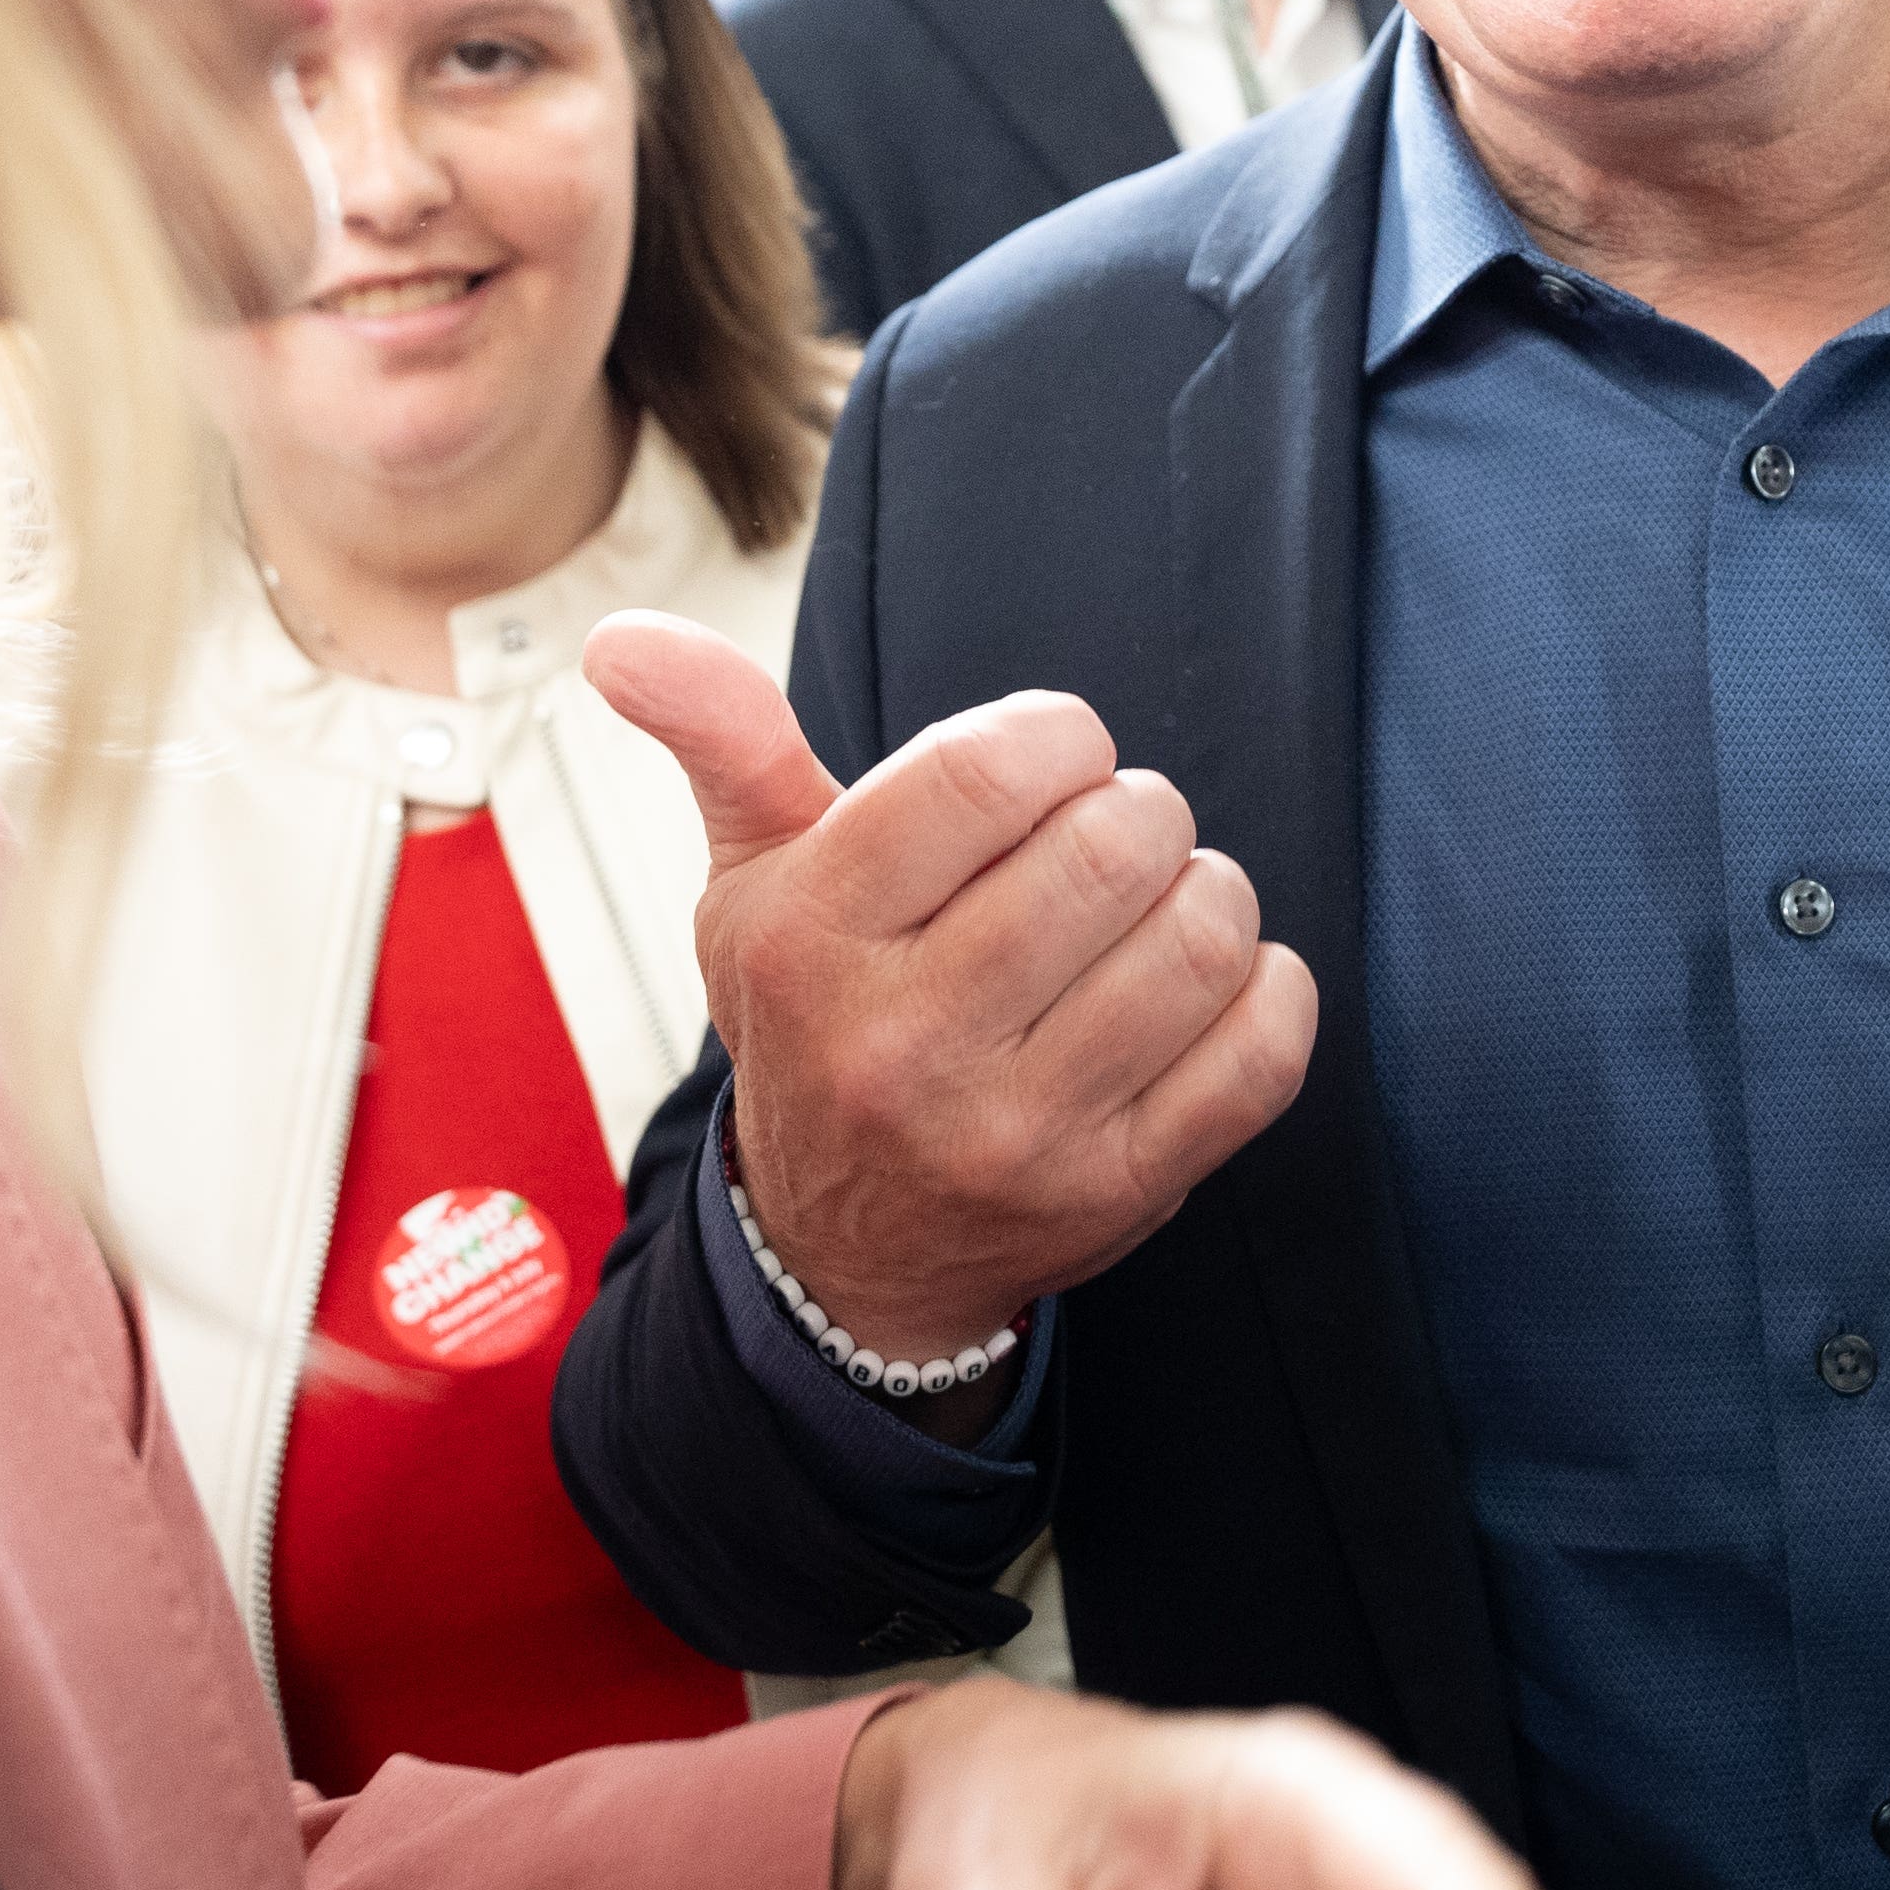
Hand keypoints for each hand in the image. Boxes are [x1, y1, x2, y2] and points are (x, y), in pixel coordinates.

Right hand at [591, 614, 1313, 1370]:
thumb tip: (625, 637)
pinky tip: (1204, 986)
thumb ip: (721, 738)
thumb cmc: (818, 1020)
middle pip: (1116, 844)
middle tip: (1106, 841)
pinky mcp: (1118, 1193)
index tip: (1050, 760)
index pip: (990, 770)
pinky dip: (1264, 990)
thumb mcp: (755, 881)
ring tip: (1149, 914)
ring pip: (1204, 936)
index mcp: (811, 942)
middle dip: (1138, 812)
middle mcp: (903, 1046)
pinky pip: (1262, 1048)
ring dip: (1204, 896)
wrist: (846, 1252)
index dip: (1058, 736)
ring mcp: (1016, 1133)